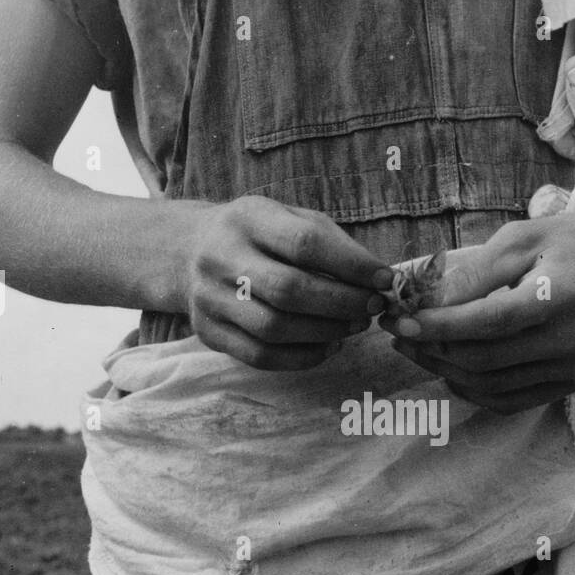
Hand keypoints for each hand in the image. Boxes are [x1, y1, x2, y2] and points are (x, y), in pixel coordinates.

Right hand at [177, 196, 392, 369]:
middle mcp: (221, 256)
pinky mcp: (209, 333)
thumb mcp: (290, 219)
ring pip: (275, 328)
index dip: (351, 265)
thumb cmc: (259, 236)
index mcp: (248, 218)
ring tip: (354, 326)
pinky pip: (261, 356)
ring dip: (326, 332)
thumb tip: (379, 279)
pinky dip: (303, 357)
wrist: (188, 252)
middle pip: (289, 290)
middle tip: (372, 308)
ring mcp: (210, 298)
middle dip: (341, 303)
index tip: (385, 279)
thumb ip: (332, 244)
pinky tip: (328, 346)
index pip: (305, 243)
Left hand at [379, 211, 574, 413]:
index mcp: (562, 294)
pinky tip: (447, 369)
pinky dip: (470, 390)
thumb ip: (475, 272)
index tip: (400, 321)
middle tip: (396, 332)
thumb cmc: (568, 244)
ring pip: (491, 384)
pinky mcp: (570, 384)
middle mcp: (572, 339)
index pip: (491, 321)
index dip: (441, 326)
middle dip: (432, 348)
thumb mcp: (521, 238)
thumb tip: (426, 302)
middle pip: (485, 358)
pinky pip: (508, 400)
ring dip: (443, 369)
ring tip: (413, 348)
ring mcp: (573, 368)